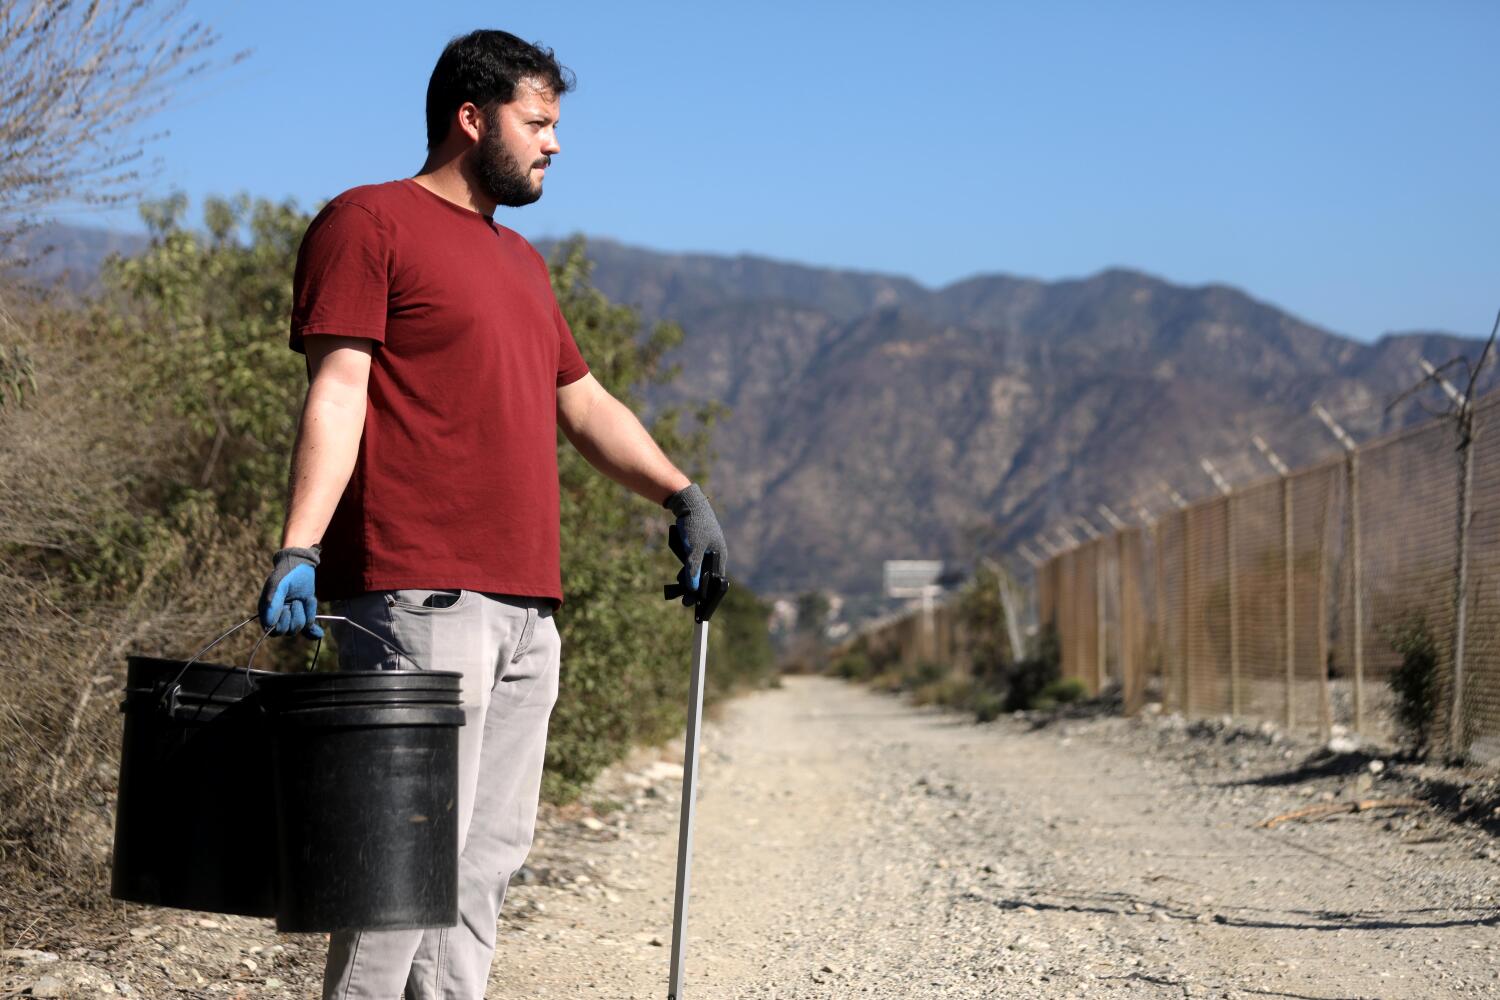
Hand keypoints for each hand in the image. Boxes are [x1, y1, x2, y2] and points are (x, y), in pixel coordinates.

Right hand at [258, 546, 323, 637]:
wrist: (300, 565)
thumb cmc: (285, 574)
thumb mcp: (278, 586)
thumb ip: (273, 603)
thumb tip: (269, 625)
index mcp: (267, 612)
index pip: (273, 631)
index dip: (282, 622)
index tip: (286, 608)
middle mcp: (278, 617)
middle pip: (288, 631)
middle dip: (295, 616)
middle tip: (296, 601)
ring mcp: (292, 616)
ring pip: (300, 627)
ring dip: (306, 612)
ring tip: (304, 598)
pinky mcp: (304, 614)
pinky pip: (309, 629)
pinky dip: (314, 632)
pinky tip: (319, 633)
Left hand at [663, 484, 726, 604]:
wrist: (689, 503)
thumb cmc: (695, 524)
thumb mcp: (692, 548)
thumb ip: (693, 568)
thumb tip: (693, 588)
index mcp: (720, 556)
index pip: (716, 582)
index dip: (708, 595)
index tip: (698, 606)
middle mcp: (716, 555)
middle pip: (708, 578)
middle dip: (696, 589)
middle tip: (684, 599)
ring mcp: (708, 550)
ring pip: (700, 570)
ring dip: (691, 579)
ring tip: (680, 589)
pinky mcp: (700, 546)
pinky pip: (696, 563)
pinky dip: (689, 569)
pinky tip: (680, 575)